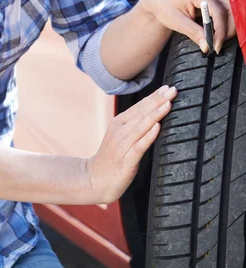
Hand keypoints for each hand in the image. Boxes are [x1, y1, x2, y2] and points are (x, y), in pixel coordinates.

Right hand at [86, 85, 176, 203]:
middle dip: (158, 100)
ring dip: (155, 113)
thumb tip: (153, 115)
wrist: (94, 180)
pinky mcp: (126, 160)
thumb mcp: (120, 137)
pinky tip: (157, 127)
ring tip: (168, 103)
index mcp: (119, 123)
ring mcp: (122, 145)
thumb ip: (134, 126)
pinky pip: (139, 145)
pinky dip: (149, 135)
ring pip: (141, 126)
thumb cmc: (111, 159)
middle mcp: (120, 131)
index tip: (168, 87)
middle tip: (172, 89)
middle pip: (142, 112)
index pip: (140, 106)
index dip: (154, 96)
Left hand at [139, 0, 235, 53]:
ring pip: (231, 9)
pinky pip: (227, 9)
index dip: (220, 31)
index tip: (216, 46)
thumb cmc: (164, 6)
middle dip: (228, 29)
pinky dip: (225, 21)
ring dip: (228, 25)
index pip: (219, 11)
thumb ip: (194, 33)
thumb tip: (207, 46)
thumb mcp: (177, 22)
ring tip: (215, 38)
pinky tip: (215, 31)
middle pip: (230, 9)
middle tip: (217, 44)